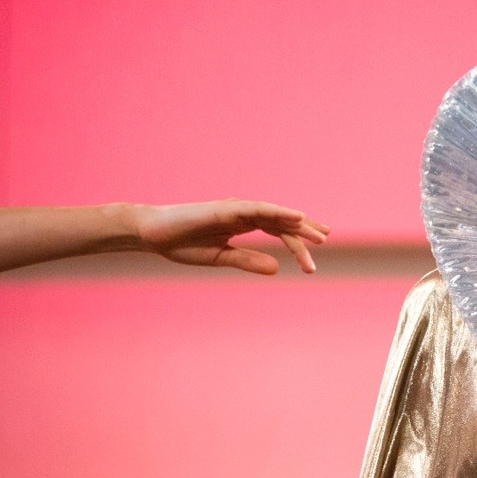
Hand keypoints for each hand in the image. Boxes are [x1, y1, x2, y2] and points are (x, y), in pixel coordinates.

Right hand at [135, 199, 328, 274]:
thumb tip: (278, 268)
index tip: (317, 248)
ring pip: (274, 215)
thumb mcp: (220, 258)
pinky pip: (258, 209)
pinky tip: (296, 217)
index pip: (277, 229)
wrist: (152, 234)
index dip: (297, 237)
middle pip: (281, 222)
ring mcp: (235, 209)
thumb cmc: (182, 244)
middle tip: (325, 243)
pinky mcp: (226, 209)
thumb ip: (248, 261)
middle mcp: (243, 213)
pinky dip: (278, 212)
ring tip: (319, 236)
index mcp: (242, 224)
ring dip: (297, 225)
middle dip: (303, 232)